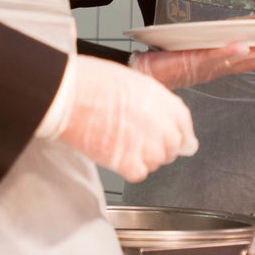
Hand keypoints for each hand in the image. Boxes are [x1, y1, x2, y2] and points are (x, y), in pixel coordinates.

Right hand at [55, 55, 197, 182]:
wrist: (69, 95)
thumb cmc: (93, 82)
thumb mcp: (134, 81)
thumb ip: (155, 102)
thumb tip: (162, 118)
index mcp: (165, 101)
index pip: (184, 126)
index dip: (176, 133)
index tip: (170, 138)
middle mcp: (162, 125)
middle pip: (173, 148)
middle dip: (159, 146)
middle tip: (136, 138)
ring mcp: (147, 146)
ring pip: (156, 162)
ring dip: (142, 157)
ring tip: (121, 142)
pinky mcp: (129, 163)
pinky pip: (139, 173)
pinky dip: (129, 168)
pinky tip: (115, 152)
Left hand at [129, 41, 254, 88]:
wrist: (142, 71)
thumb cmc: (164, 62)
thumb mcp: (193, 51)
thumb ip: (212, 45)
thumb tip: (232, 32)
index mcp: (218, 64)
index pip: (251, 58)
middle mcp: (216, 67)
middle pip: (252, 60)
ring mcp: (206, 65)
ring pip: (238, 59)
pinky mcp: (193, 62)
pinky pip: (214, 57)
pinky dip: (229, 52)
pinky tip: (243, 44)